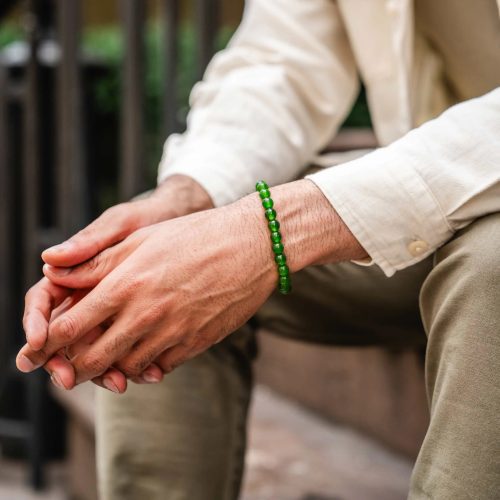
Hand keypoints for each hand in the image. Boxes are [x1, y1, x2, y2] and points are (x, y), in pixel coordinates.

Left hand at [18, 180, 366, 388]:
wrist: (252, 246)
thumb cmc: (195, 236)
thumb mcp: (142, 238)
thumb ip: (96, 262)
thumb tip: (52, 271)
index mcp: (126, 284)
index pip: (69, 327)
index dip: (49, 341)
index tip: (45, 343)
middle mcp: (146, 314)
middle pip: (91, 359)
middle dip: (74, 365)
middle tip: (72, 359)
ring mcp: (173, 333)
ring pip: (125, 370)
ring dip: (111, 368)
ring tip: (111, 353)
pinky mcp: (196, 344)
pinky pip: (159, 369)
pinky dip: (146, 367)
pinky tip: (146, 351)